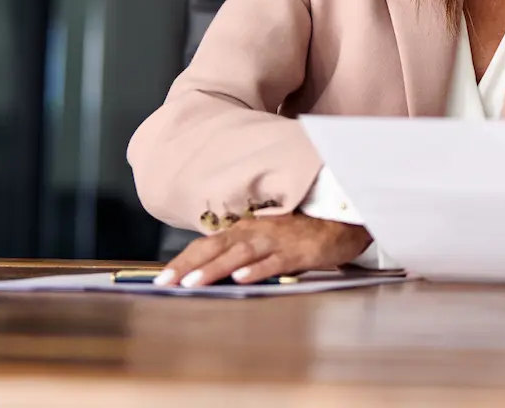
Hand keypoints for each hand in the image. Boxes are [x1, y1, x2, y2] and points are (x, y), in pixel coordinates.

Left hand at [157, 213, 371, 286]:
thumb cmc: (302, 232)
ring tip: (193, 283)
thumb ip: (243, 251)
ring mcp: (276, 240)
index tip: (162, 277)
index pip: (208, 244)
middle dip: (188, 265)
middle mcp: (256, 232)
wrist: (343, 220)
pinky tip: (242, 278)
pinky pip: (274, 261)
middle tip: (165, 282)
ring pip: (240, 254)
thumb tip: (214, 270)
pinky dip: (257, 269)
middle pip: (216, 247)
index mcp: (246, 229)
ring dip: (215, 268)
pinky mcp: (298, 251)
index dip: (184, 259)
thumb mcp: (267, 238)